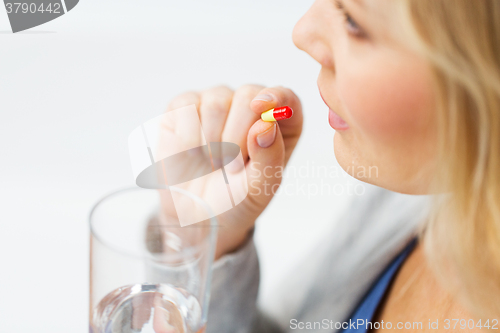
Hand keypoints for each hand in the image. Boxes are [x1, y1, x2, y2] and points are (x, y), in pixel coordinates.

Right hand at [158, 85, 301, 258]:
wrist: (194, 215)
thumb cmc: (233, 200)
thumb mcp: (259, 188)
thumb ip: (270, 157)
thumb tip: (266, 124)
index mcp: (279, 128)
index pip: (287, 98)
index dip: (277, 97)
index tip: (261, 108)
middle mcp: (249, 109)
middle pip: (249, 95)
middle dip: (238, 133)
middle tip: (231, 167)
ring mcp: (216, 105)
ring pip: (217, 101)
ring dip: (213, 139)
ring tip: (213, 163)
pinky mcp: (185, 108)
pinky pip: (187, 106)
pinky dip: (189, 134)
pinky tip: (191, 153)